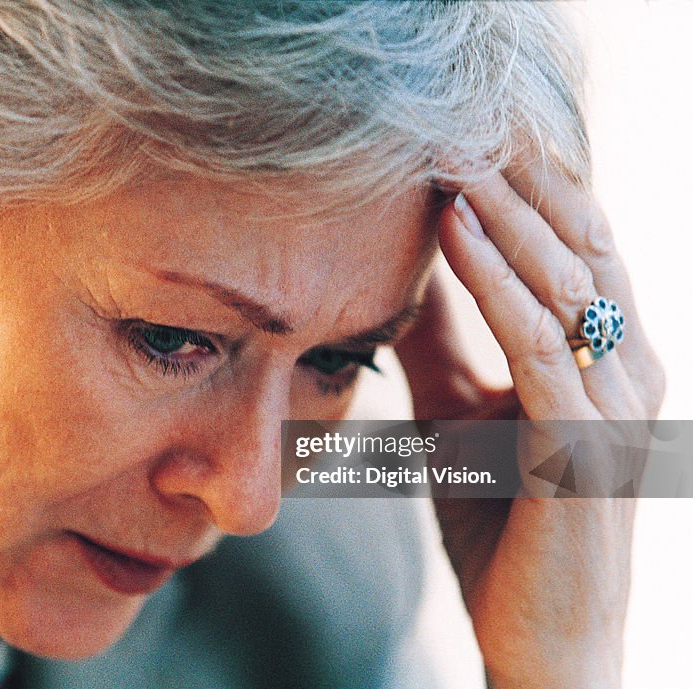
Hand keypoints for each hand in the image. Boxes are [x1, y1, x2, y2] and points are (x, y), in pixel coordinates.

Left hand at [395, 163, 664, 688]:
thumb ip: (447, 350)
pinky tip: (453, 231)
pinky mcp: (582, 446)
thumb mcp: (463, 418)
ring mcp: (613, 406)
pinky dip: (495, 281)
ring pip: (567, 280)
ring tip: (452, 150)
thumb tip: (402, 282)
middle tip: (462, 113)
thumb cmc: (506, 525)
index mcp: (604, 359)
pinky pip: (537, 343)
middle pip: (581, 243)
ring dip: (507, 208)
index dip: (526, 184)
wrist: (541, 637)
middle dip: (523, 175)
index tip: (466, 131)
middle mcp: (626, 369)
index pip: (574, 247)